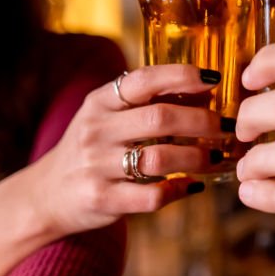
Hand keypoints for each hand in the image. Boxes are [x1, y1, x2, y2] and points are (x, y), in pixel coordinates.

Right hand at [33, 64, 222, 236]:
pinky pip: (151, 195)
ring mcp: (96, 165)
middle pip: (159, 119)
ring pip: (159, 159)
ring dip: (197, 158)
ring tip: (217, 157)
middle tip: (227, 127)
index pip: (143, 80)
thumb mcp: (108, 117)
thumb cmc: (93, 148)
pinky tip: (194, 185)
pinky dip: (179, 190)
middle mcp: (96, 130)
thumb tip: (205, 89)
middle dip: (202, 122)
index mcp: (100, 102)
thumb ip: (147, 102)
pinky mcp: (101, 199)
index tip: (214, 80)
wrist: (46, 194)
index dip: (182, 76)